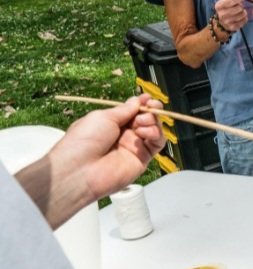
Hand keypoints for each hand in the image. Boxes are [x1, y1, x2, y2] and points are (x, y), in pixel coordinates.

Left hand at [50, 94, 164, 201]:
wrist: (80, 170)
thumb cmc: (83, 141)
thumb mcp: (102, 117)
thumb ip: (124, 110)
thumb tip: (137, 101)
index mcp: (111, 123)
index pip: (132, 111)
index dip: (141, 104)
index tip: (147, 98)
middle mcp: (123, 135)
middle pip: (145, 119)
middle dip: (149, 110)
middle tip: (150, 106)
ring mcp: (133, 147)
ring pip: (153, 130)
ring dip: (152, 121)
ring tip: (142, 121)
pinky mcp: (142, 159)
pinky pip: (156, 144)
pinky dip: (156, 134)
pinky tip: (145, 132)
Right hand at [213, 0, 251, 32]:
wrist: (221, 23)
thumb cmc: (226, 8)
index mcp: (219, 5)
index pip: (232, 0)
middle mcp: (221, 13)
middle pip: (239, 8)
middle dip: (241, 6)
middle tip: (239, 7)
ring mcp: (226, 21)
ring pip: (242, 14)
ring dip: (244, 12)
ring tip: (239, 12)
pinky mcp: (232, 27)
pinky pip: (244, 21)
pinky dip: (244, 18)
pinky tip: (240, 18)